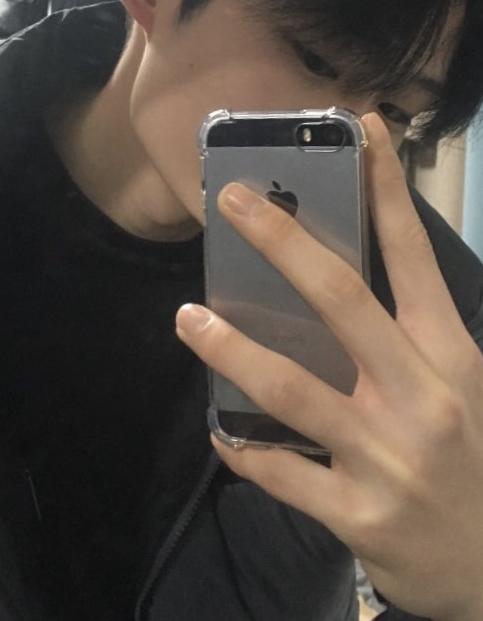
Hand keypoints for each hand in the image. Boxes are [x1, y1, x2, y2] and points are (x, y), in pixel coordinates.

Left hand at [176, 113, 482, 620]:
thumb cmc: (475, 457)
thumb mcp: (462, 385)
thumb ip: (411, 337)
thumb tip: (335, 284)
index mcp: (450, 355)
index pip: (414, 255)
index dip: (387, 188)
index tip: (361, 130)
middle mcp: (418, 395)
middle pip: (342, 300)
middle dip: (282, 242)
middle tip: (232, 201)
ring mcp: (384, 456)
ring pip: (290, 389)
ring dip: (229, 349)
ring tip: (187, 317)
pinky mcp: (356, 512)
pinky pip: (279, 473)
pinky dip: (241, 447)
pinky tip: (217, 427)